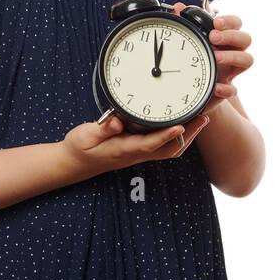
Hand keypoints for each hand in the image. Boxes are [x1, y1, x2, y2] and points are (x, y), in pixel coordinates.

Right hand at [61, 111, 211, 177]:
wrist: (77, 162)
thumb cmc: (81, 147)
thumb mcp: (85, 135)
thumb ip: (102, 128)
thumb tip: (116, 121)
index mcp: (124, 149)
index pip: (149, 144)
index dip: (165, 136)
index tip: (180, 127)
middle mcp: (136, 154)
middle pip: (168, 149)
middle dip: (187, 135)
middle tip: (203, 117)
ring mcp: (139, 153)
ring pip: (169, 149)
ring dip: (187, 136)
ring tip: (201, 118)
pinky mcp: (139, 149)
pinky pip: (164, 145)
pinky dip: (177, 136)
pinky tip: (184, 123)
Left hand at [172, 2, 253, 117]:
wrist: (189, 89)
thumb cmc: (193, 60)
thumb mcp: (187, 41)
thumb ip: (185, 24)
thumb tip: (178, 6)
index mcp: (224, 38)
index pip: (236, 24)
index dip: (229, 21)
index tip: (216, 22)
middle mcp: (232, 52)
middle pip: (245, 38)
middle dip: (231, 35)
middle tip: (213, 37)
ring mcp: (231, 71)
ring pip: (247, 60)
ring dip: (233, 56)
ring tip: (216, 57)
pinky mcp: (225, 90)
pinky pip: (233, 89)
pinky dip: (226, 88)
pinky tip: (215, 86)